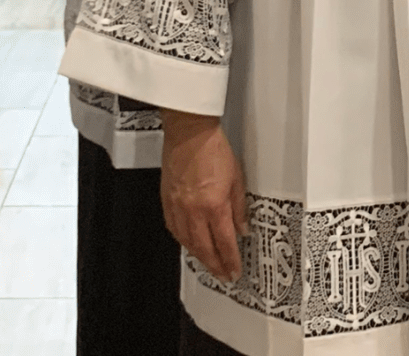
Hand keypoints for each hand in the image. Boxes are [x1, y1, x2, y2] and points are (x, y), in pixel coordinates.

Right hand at [160, 110, 247, 282]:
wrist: (189, 133)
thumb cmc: (213, 149)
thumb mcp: (237, 179)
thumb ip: (239, 208)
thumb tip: (242, 228)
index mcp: (214, 205)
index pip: (224, 243)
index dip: (230, 261)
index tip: (234, 271)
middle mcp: (193, 210)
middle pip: (204, 248)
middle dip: (214, 265)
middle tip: (222, 275)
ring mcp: (177, 206)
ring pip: (187, 242)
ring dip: (198, 256)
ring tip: (208, 264)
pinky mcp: (167, 200)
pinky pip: (173, 228)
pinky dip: (182, 240)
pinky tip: (188, 243)